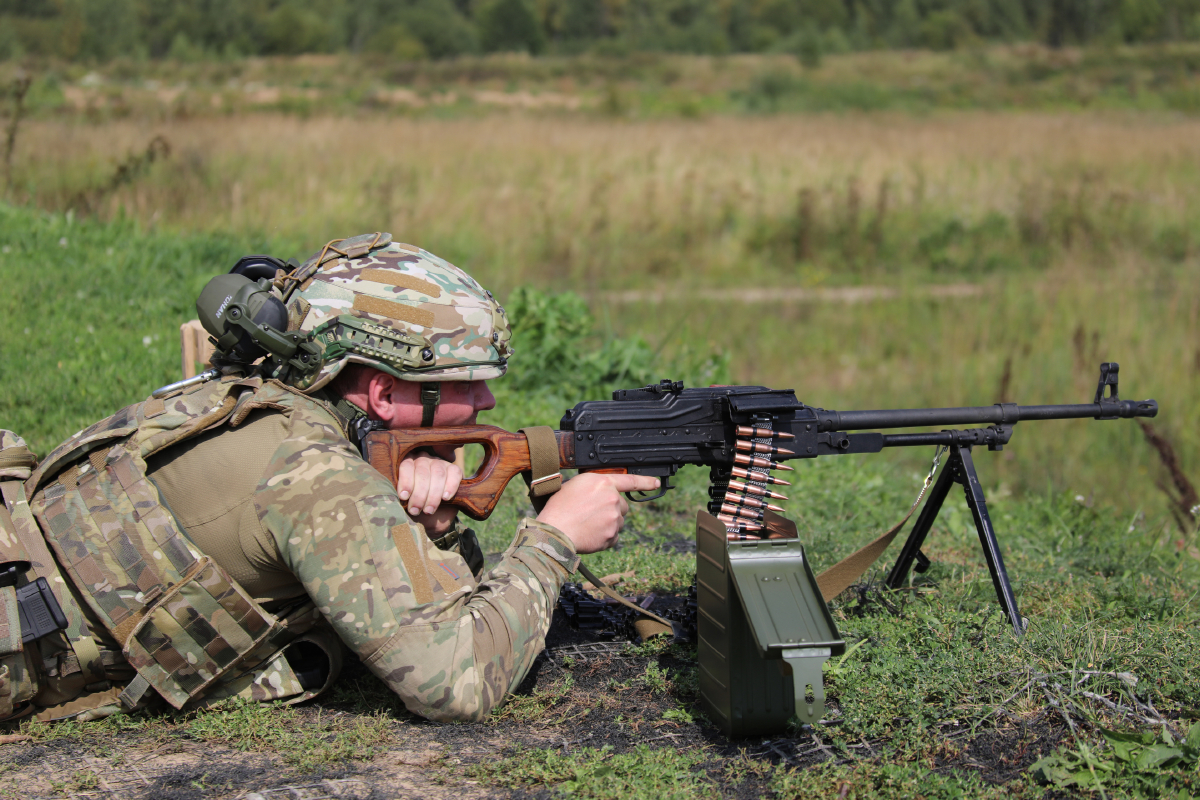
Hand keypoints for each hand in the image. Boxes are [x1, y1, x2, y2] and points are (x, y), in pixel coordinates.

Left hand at [397, 453, 462, 533]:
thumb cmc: (415, 507)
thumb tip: (398, 499)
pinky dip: (450, 486)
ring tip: (429, 510)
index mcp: (407, 464)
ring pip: (438, 473)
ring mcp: (439, 463)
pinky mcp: (454, 469)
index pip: (406, 466)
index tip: (404, 497)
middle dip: (419, 494)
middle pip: (422, 472)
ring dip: (433, 494)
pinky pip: (454, 473)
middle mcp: (423, 459)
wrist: (433, 517)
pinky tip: (445, 498)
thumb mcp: (405, 503)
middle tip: (416, 510)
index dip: (405, 481)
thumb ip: (403, 498)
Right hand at [535, 472, 660, 554]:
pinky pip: (613, 536)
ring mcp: (614, 518)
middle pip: (622, 505)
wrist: (554, 531)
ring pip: (618, 521)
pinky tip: (590, 534)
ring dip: (608, 523)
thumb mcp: (574, 485)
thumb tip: (600, 490)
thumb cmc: (559, 508)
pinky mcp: (613, 535)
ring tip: (588, 525)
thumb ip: (593, 485)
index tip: (656, 483)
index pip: (630, 480)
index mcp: (602, 482)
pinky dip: (604, 537)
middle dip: (612, 509)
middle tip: (593, 514)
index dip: (646, 481)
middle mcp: (612, 498)